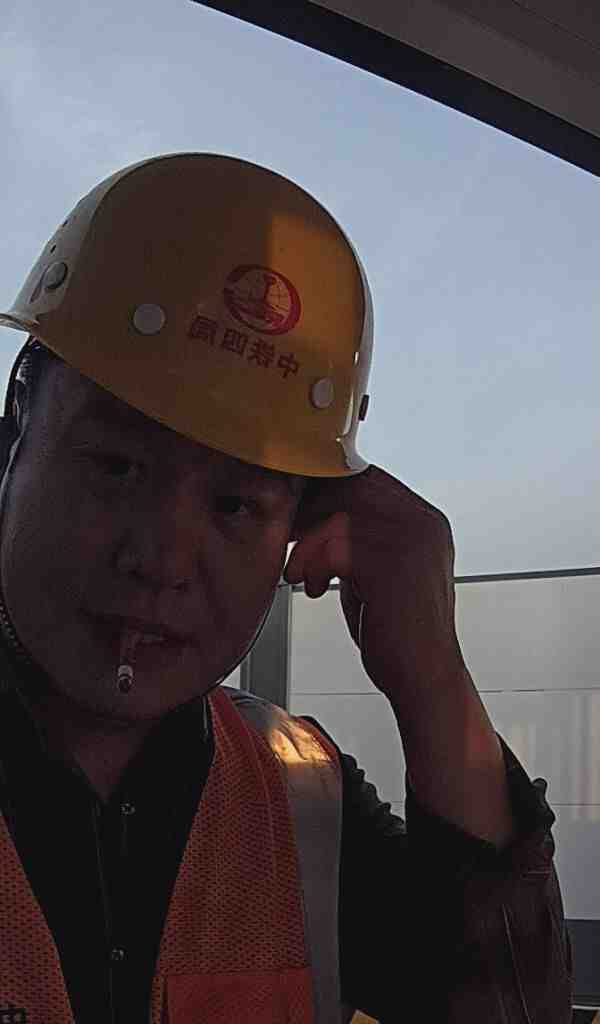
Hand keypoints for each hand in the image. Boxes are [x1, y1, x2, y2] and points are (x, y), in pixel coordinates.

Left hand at [284, 465, 465, 715]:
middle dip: (310, 514)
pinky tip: (312, 587)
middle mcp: (424, 523)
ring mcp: (413, 541)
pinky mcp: (394, 566)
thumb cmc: (395, 631)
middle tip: (290, 540)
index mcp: (424, 520)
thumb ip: (357, 538)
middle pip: (350, 489)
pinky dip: (314, 565)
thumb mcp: (376, 570)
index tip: (298, 517)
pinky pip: (336, 546)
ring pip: (338, 517)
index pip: (366, 479)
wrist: (424, 680)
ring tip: (299, 572)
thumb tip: (314, 511)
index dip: (324, 494)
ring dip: (308, 544)